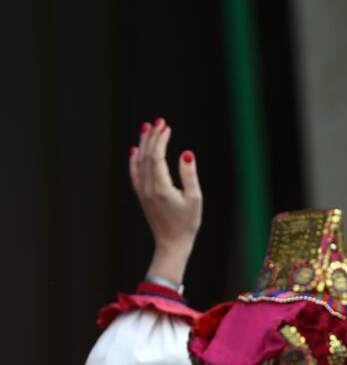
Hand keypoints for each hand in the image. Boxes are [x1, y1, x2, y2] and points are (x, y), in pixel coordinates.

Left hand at [129, 118, 201, 284]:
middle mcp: (147, 187)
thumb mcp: (195, 199)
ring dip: (143, 143)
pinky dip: (134, 159)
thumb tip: (186, 153)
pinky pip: (134, 172)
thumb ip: (189, 175)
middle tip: (158, 121)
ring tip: (147, 128)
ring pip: (139, 161)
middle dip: (152, 136)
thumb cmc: (187, 224)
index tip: (167, 127)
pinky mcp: (141, 194)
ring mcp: (142, 190)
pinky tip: (135, 149)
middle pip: (146, 155)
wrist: (171, 244)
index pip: (157, 156)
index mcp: (161, 187)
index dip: (161, 139)